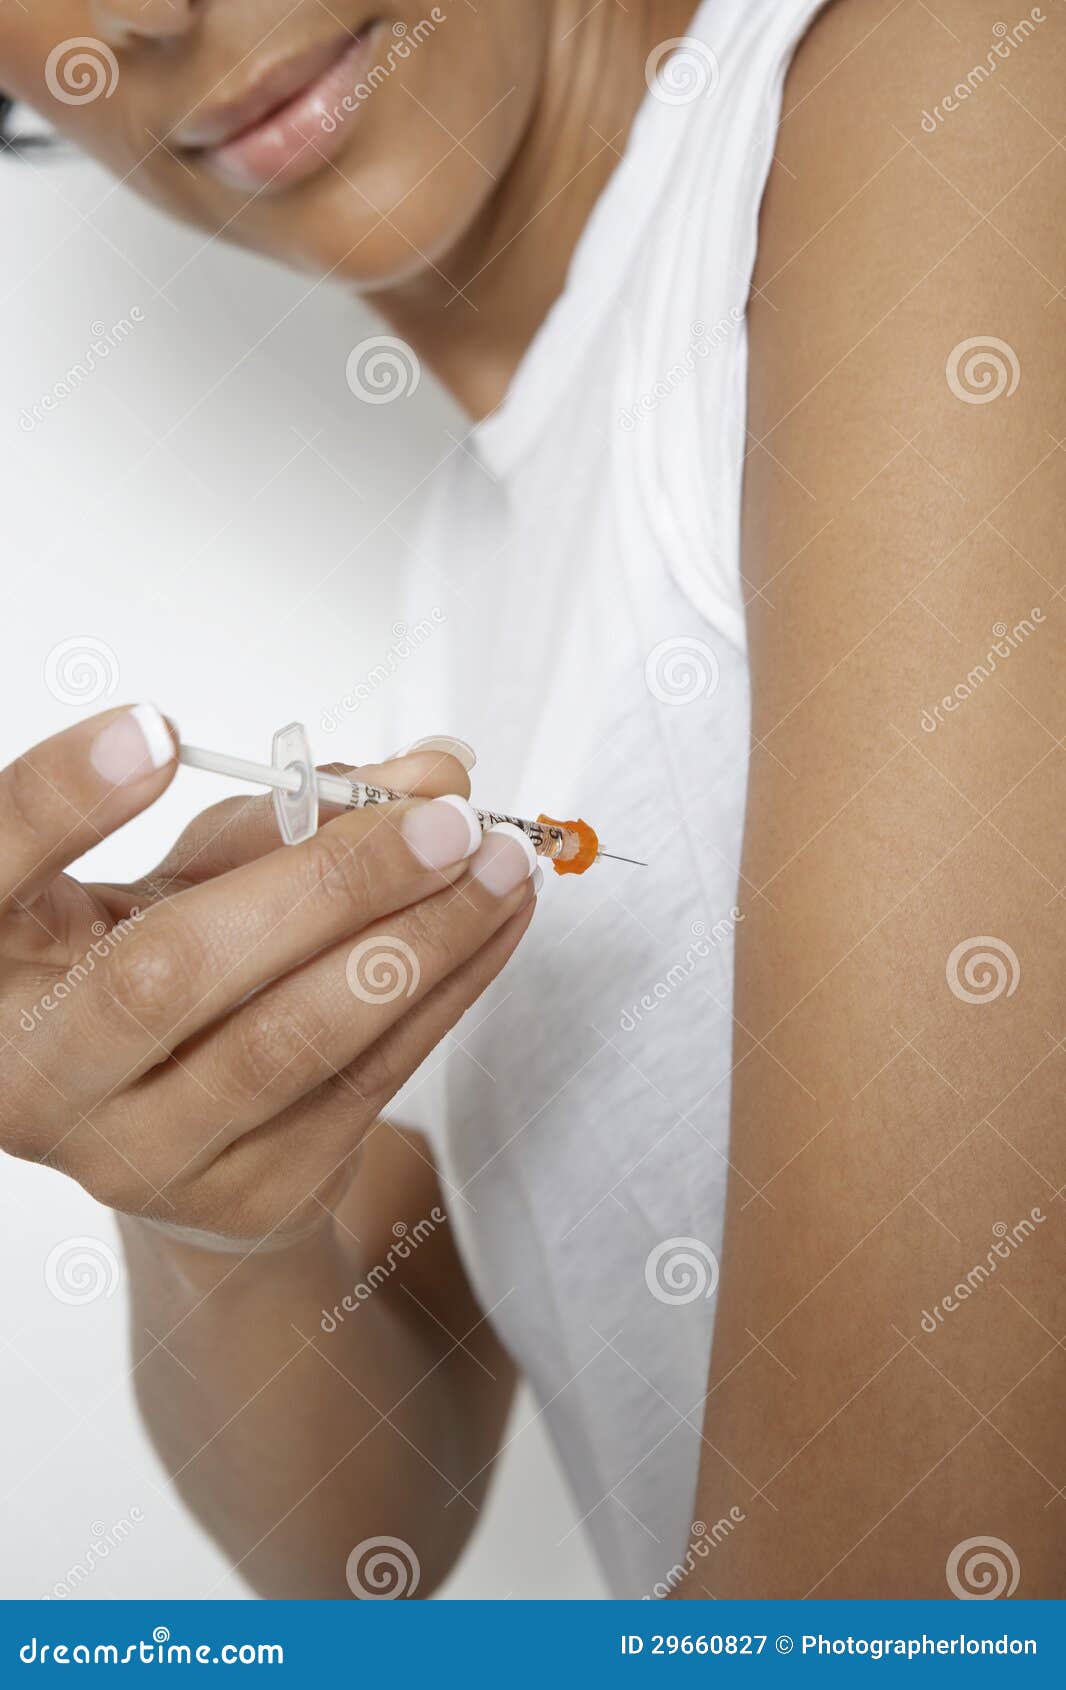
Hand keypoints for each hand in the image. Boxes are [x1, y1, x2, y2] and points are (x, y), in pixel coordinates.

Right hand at [0, 706, 535, 1242]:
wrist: (176, 1136)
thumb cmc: (165, 966)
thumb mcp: (185, 878)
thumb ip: (287, 813)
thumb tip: (432, 773)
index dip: (59, 802)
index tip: (153, 730)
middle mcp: (32, 1073)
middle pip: (170, 972)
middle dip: (328, 882)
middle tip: (441, 820)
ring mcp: (136, 1153)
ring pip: (287, 1042)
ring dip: (416, 942)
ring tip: (498, 866)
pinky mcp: (243, 1196)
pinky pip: (361, 1083)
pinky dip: (446, 993)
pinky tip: (496, 924)